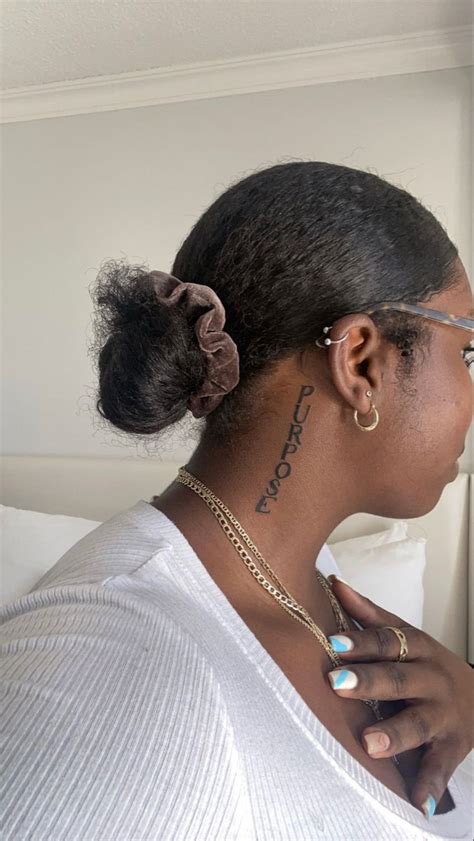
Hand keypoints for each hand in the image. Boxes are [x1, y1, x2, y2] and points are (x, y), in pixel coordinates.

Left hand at [326, 575, 472, 818]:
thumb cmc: (426, 664)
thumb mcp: (406, 636)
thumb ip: (370, 615)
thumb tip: (335, 584)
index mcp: (418, 648)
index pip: (388, 641)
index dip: (361, 642)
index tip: (333, 644)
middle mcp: (432, 679)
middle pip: (400, 678)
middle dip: (370, 681)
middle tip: (338, 684)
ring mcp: (444, 714)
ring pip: (420, 723)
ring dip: (395, 734)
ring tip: (370, 744)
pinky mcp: (453, 748)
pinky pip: (440, 767)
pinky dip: (429, 784)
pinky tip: (416, 799)